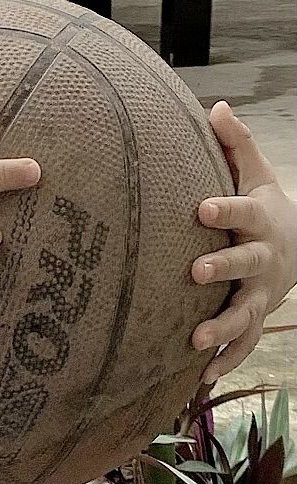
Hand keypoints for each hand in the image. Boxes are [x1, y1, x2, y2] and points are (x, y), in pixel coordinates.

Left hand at [192, 102, 296, 382]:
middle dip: (222, 268)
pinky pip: (245, 344)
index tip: (200, 207)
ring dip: (222, 326)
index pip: (241, 212)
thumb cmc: (261, 207)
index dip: (223, 209)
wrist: (296, 247)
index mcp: (257, 221)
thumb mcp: (254, 174)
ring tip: (196, 340)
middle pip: (244, 264)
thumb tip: (215, 106)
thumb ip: (234, 144)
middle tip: (196, 272)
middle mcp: (262, 259)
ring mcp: (261, 292)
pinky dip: (227, 360)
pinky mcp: (257, 318)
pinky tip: (203, 378)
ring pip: (246, 312)